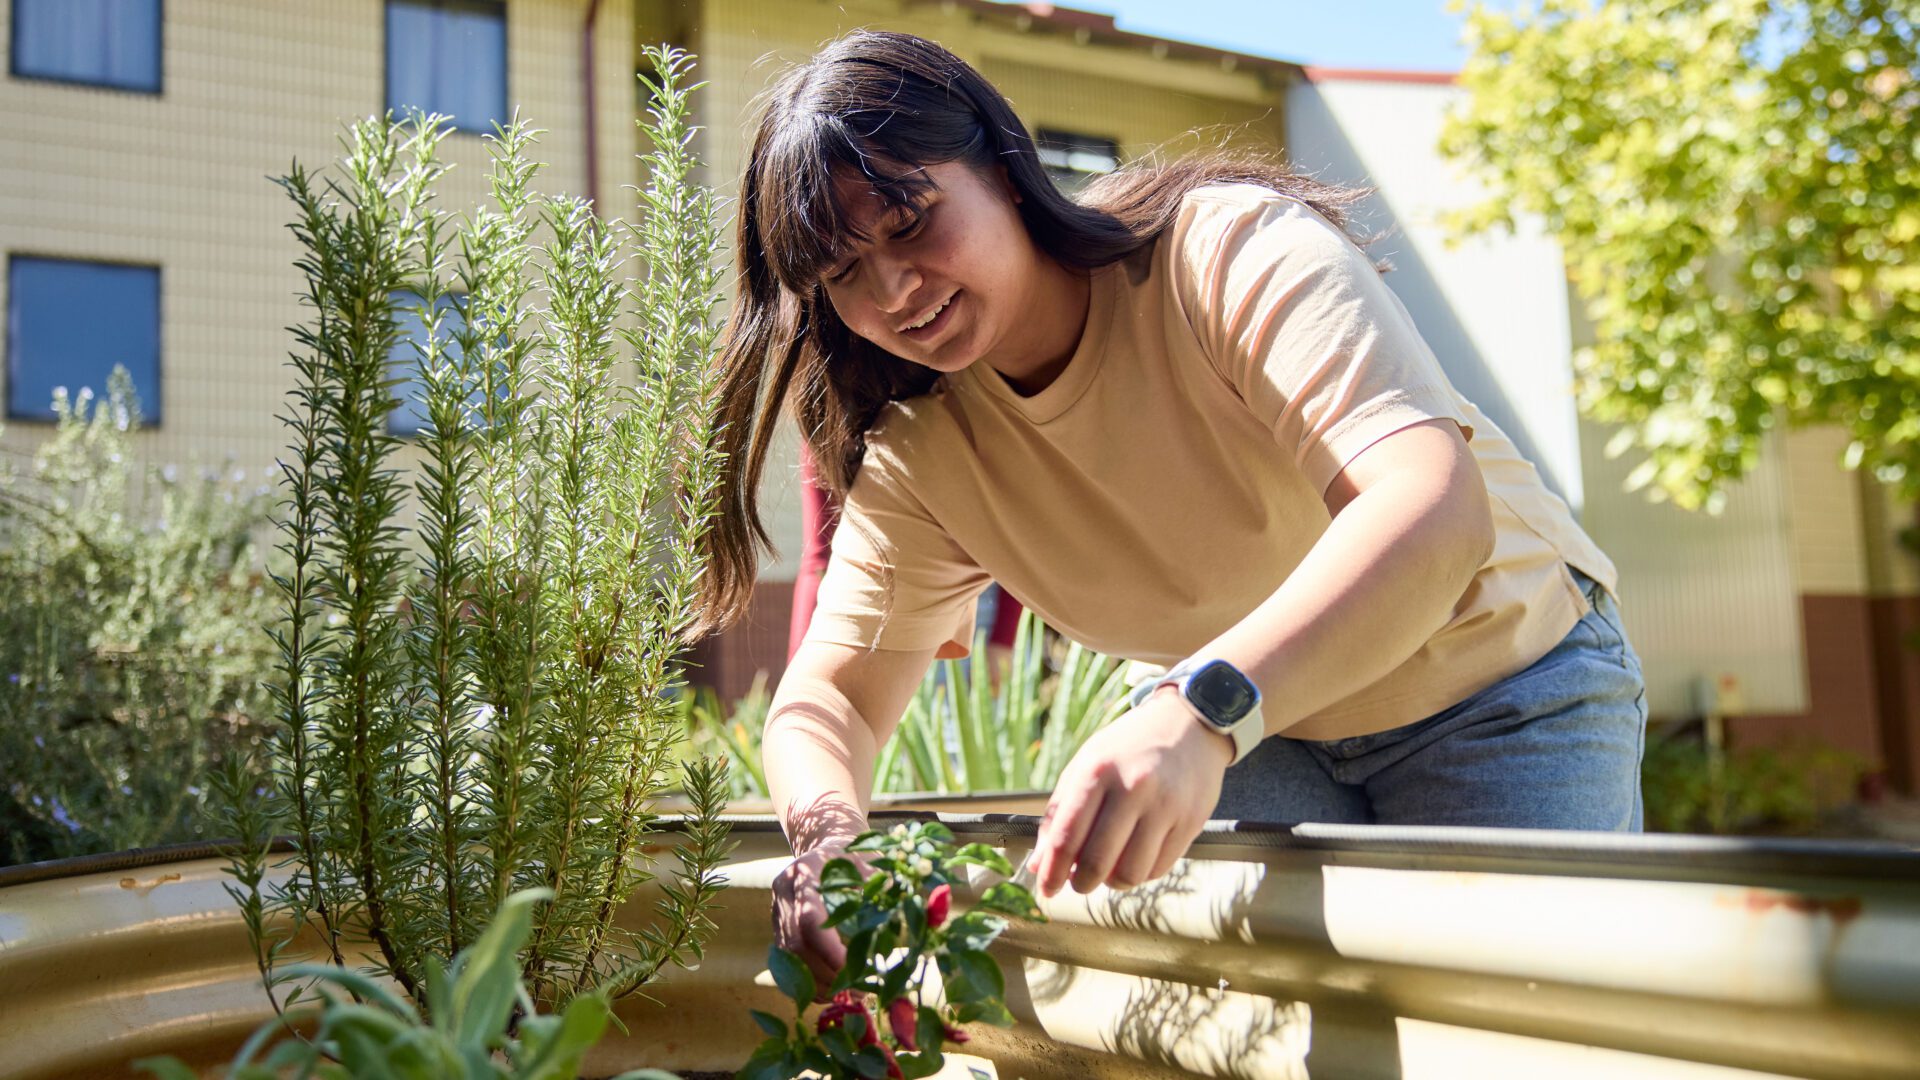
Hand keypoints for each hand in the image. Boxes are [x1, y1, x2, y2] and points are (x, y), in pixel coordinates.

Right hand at [770, 842, 877, 1001]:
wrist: (827, 845)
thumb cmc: (854, 855)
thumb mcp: (869, 861)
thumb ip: (880, 884)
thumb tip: (904, 908)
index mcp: (805, 872)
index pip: (809, 919)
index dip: (831, 951)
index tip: (857, 971)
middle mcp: (784, 893)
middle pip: (795, 945)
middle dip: (826, 974)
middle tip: (858, 992)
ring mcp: (776, 911)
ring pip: (788, 958)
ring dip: (816, 983)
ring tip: (847, 996)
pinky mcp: (777, 927)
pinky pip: (786, 962)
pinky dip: (807, 980)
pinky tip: (831, 991)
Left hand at [1024, 687, 1233, 898]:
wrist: (1189, 724)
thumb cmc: (1127, 748)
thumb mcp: (1085, 765)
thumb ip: (1058, 814)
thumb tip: (1037, 865)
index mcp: (1097, 771)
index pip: (1066, 837)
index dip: (1051, 872)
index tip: (1046, 889)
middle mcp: (1133, 788)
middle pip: (1097, 863)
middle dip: (1080, 883)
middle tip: (1078, 882)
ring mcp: (1166, 806)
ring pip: (1130, 874)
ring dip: (1112, 882)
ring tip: (1108, 868)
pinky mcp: (1191, 821)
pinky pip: (1158, 869)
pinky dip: (1140, 873)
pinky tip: (1135, 856)